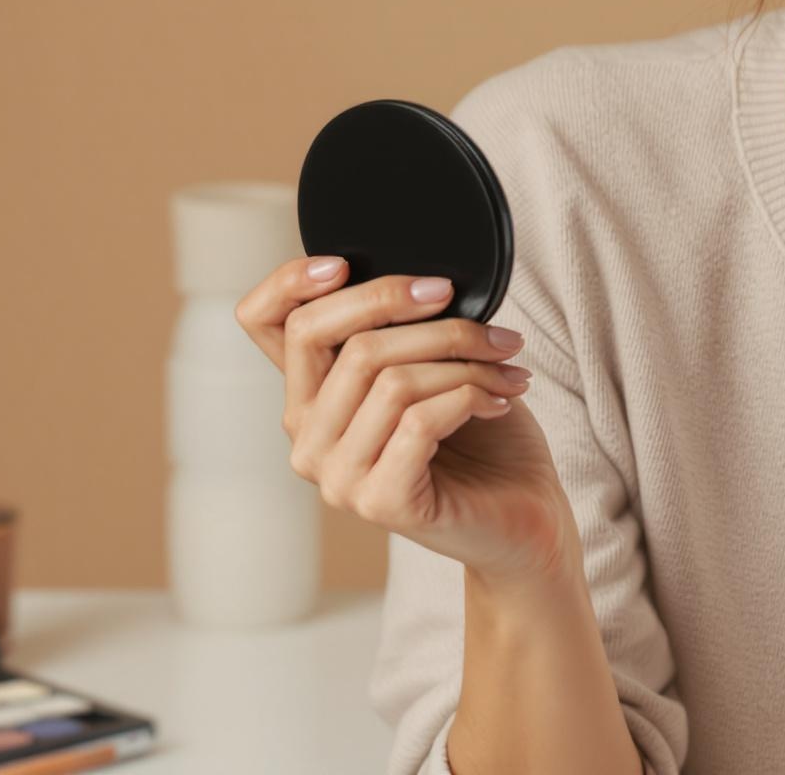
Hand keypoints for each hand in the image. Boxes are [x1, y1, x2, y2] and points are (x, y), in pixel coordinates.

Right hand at [235, 259, 575, 585]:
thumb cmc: (482, 440)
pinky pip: (418, 419)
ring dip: (462, 357)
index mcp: (312, 397)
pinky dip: (471, 395)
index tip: (344, 261)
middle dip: (407, 305)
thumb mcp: (431, 367)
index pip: (261, 323)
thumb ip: (400, 330)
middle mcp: (308, 438)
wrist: (523, 521)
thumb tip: (418, 278)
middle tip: (479, 315)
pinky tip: (502, 400)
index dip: (288, 280)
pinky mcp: (380, 502)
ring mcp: (337, 476)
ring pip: (386, 376)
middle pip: (330, 336)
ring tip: (507, 364)